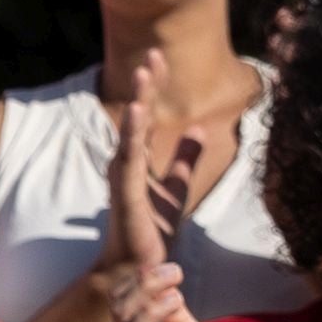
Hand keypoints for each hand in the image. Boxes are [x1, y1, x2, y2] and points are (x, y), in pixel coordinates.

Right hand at [98, 41, 193, 275]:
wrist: (139, 267)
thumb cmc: (153, 230)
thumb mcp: (178, 186)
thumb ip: (186, 158)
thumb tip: (197, 129)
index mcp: (137, 160)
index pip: (145, 116)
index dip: (152, 87)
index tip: (159, 57)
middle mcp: (126, 163)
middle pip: (136, 116)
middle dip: (145, 85)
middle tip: (153, 54)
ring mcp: (123, 176)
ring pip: (131, 130)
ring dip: (137, 99)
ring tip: (143, 71)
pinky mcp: (125, 191)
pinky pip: (128, 156)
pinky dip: (131, 132)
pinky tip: (135, 109)